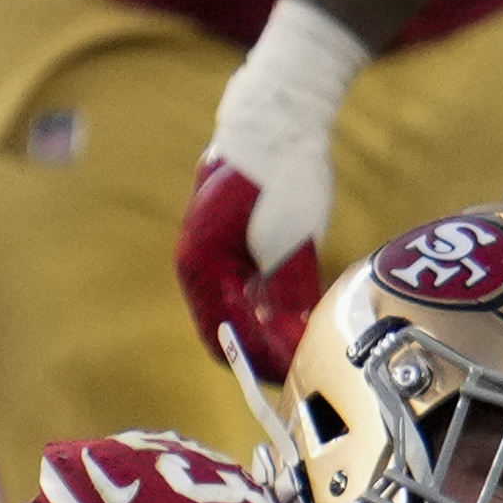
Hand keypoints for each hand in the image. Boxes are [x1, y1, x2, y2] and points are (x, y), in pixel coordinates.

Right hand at [175, 1, 368, 382]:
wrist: (280, 124)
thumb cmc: (281, 178)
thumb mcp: (292, 243)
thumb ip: (288, 295)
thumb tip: (293, 343)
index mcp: (201, 266)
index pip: (222, 334)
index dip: (256, 361)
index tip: (289, 378)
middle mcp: (199, 264)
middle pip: (228, 327)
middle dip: (262, 352)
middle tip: (300, 372)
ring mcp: (215, 253)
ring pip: (239, 310)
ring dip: (267, 333)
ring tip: (303, 352)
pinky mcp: (235, 242)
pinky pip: (248, 290)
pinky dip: (270, 309)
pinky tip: (297, 322)